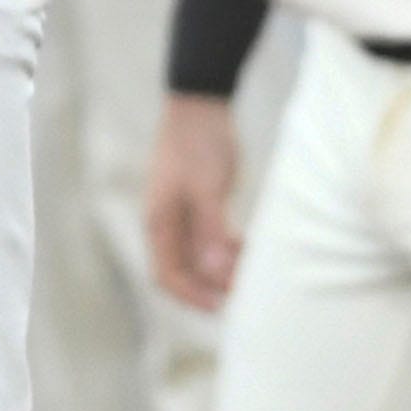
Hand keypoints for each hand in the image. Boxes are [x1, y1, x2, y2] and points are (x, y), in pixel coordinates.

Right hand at [145, 93, 244, 310]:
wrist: (200, 105)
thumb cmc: (198, 144)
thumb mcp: (207, 188)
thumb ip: (210, 231)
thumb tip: (215, 272)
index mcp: (159, 221)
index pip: (167, 275)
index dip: (192, 296)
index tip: (223, 306)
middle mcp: (165, 223)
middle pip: (184, 271)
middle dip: (212, 285)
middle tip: (246, 288)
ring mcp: (180, 215)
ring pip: (199, 258)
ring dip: (222, 268)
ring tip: (251, 267)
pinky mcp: (196, 206)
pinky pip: (208, 241)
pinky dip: (226, 250)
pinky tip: (247, 247)